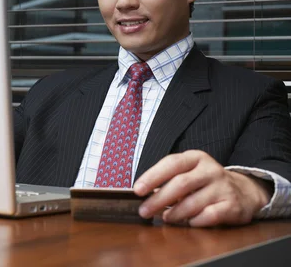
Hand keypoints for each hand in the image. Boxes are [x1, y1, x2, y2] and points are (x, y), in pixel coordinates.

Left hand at [133, 150, 271, 226]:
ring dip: (175, 213)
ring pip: (193, 202)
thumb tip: (142, 193)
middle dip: (158, 199)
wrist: (244, 192)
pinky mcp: (232, 205)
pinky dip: (195, 221)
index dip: (152, 176)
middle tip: (144, 211)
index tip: (137, 190)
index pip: (171, 163)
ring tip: (165, 218)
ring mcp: (223, 187)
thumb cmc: (205, 182)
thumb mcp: (189, 173)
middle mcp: (210, 170)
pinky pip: (209, 216)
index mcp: (196, 158)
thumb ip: (168, 179)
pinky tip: (188, 222)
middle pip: (180, 184)